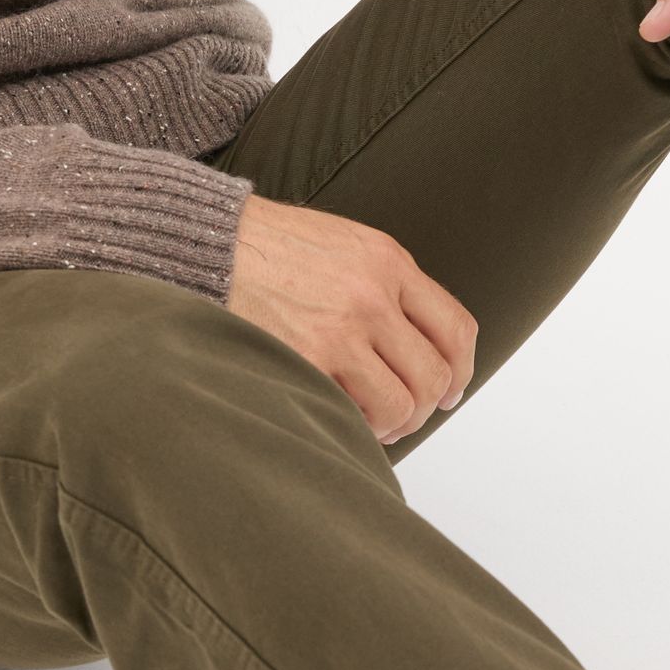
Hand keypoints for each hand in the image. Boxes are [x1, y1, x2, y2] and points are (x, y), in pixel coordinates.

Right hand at [226, 194, 477, 443]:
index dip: (460, 371)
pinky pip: (352, 414)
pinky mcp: (305, 359)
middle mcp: (372, 295)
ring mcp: (340, 330)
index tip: (450, 391)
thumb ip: (385, 285)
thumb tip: (417, 344)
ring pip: (399, 404)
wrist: (209, 243)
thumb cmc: (270, 247)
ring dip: (389, 424)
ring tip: (368, 422)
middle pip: (432, 374)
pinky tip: (334, 416)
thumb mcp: (345, 245)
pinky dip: (350, 426)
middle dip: (423, 407)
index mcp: (388, 262)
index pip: (455, 328)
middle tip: (402, 416)